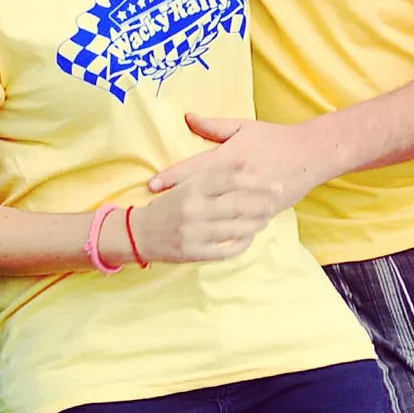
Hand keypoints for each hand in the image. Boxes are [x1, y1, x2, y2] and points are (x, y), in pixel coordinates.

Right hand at [121, 160, 282, 266]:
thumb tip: (242, 160)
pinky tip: (249, 238)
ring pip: (236, 228)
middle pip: (237, 205)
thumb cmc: (167, 205)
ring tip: (265, 219)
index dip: (256, 182)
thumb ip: (213, 171)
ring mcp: (193, 232)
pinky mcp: (193, 252)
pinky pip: (227, 250)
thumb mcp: (186, 183)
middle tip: (275, 202)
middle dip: (262, 204)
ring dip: (256, 224)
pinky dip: (242, 244)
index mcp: (191, 188)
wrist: (138, 233)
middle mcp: (193, 209)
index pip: (229, 180)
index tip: (275, 183)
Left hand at [148, 115, 324, 215]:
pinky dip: (225, 228)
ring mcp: (250, 195)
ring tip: (177, 228)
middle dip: (178, 202)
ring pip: (219, 211)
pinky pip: (241, 222)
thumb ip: (214, 126)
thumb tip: (188, 117)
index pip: (194, 167)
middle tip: (156, 211)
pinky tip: (207, 236)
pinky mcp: (263, 209)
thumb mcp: (243, 127)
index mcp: (228, 156)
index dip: (171, 177)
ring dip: (199, 220)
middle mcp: (236, 177)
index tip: (151, 185)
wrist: (311, 153)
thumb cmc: (273, 138)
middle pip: (201, 192)